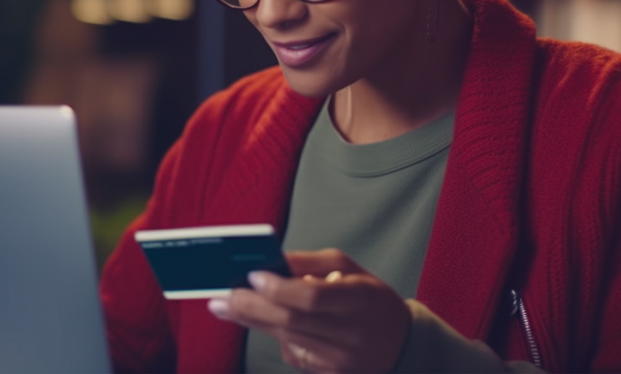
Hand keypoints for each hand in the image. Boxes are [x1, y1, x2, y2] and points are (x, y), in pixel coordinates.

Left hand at [207, 249, 410, 373]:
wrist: (400, 346)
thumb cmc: (370, 300)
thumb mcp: (351, 270)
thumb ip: (310, 263)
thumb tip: (270, 260)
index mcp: (360, 299)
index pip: (313, 297)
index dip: (279, 288)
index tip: (251, 275)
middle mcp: (352, 334)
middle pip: (291, 321)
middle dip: (249, 306)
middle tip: (220, 296)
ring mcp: (341, 361)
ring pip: (285, 338)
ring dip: (251, 320)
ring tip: (225, 305)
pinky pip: (292, 354)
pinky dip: (275, 336)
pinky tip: (267, 322)